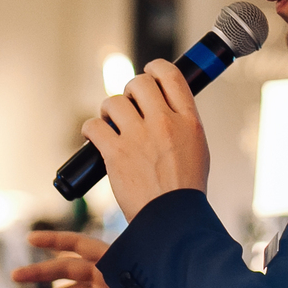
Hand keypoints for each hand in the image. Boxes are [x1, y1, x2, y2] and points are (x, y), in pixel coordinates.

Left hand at [85, 61, 210, 221]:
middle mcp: (163, 123)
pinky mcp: (115, 152)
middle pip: (139, 83)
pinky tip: (94, 137)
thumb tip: (166, 108)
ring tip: (109, 123)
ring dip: (107, 110)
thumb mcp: (197, 149)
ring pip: (113, 102)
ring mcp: (138, 136)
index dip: (155, 68)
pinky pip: (94, 125)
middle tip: (128, 107)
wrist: (172, 219)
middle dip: (129, 91)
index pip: (171, 75)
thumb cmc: (184, 190)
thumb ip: (182, 125)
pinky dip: (90, 129)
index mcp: (188, 120)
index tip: (148, 73)